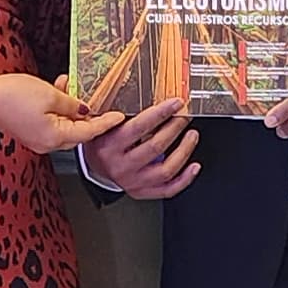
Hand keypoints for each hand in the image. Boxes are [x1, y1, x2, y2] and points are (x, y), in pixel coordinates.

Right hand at [0, 70, 122, 157]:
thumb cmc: (11, 96)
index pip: (88, 132)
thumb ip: (71, 104)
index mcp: (55, 138)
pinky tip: (54, 90)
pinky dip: (56, 108)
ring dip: (69, 106)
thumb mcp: (49, 95)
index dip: (105, 122)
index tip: (119, 116)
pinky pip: (50, 122)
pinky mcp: (28, 131)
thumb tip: (85, 110)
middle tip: (95, 97)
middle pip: (77, 131)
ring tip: (67, 85)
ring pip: (63, 125)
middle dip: (86, 113)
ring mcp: (36, 139)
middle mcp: (46, 144)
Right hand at [83, 99, 200, 198]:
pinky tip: (195, 166)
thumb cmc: (100, 142)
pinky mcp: (141, 192)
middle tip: (184, 116)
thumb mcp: (101, 125)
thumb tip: (148, 95)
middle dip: (175, 128)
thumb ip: (118, 114)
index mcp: (109, 146)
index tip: (176, 103)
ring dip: (184, 151)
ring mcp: (132, 181)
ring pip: (166, 170)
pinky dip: (185, 179)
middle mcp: (121, 166)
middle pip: (156, 146)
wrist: (92, 168)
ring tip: (192, 135)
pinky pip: (168, 189)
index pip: (139, 127)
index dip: (161, 113)